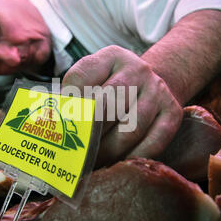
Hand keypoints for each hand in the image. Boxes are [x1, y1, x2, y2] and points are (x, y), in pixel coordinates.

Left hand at [62, 45, 182, 165]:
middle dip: (86, 136)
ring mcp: (157, 90)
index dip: (67, 107)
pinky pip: (153, 142)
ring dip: (108, 152)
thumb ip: (73, 96)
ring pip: (129, 129)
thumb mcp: (93, 80)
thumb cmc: (112, 87)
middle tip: (72, 156)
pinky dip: (133, 157)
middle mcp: (137, 69)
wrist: (152, 83)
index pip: (80, 80)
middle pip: (105, 107)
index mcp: (110, 57)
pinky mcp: (172, 111)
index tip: (57, 128)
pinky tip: (118, 163)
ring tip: (92, 163)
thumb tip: (47, 124)